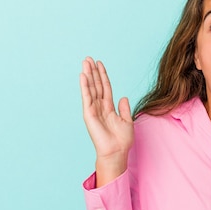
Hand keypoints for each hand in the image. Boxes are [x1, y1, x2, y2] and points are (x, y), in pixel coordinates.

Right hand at [79, 57, 133, 185]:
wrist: (117, 151)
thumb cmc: (122, 140)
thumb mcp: (127, 121)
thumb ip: (124, 109)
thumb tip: (123, 97)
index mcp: (109, 108)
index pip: (105, 88)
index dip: (103, 76)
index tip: (100, 64)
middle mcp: (100, 107)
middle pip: (96, 85)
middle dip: (93, 72)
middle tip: (89, 58)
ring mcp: (93, 110)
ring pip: (91, 88)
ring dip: (88, 75)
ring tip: (85, 62)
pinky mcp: (89, 114)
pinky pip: (87, 97)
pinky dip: (85, 86)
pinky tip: (83, 75)